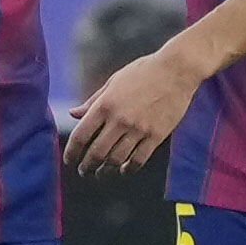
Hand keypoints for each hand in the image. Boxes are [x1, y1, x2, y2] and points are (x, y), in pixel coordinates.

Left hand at [63, 48, 202, 176]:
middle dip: (86, 166)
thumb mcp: (113, 82)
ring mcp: (139, 129)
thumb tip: (73, 113)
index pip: (81, 135)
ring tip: (101, 174)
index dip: (72, 152)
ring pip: (117, 159)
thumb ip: (93, 101)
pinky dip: (129, 169)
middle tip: (83, 171)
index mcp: (105, 104)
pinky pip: (139, 159)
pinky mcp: (156, 135)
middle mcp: (119, 120)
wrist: (176, 70)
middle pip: (97, 152)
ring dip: (106, 171)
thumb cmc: (144, 71)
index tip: (69, 160)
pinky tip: (124, 170)